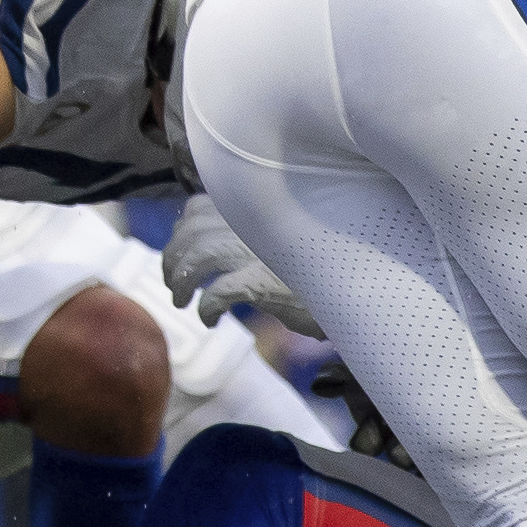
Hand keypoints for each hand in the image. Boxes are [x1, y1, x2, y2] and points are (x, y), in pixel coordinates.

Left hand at [162, 197, 305, 324]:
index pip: (198, 207)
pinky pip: (219, 291)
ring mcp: (258, 250)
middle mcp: (253, 223)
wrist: (354, 288)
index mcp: (253, 209)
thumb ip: (246, 234)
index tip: (180, 252)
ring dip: (181, 280)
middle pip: (190, 232)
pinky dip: (206, 306)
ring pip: (198, 255)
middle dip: (172, 258)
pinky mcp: (265, 282)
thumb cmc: (316, 268)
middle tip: (173, 284)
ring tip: (180, 301)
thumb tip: (204, 246)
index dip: (181, 231)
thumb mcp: (277, 240)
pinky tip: (209, 319)